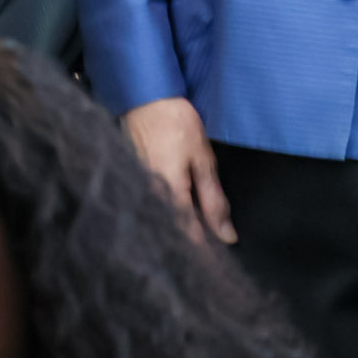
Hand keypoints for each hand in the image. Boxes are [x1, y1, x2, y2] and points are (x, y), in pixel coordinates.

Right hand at [123, 97, 235, 243]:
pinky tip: (177, 211)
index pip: (188, 238)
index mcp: (169, 195)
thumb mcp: (202, 158)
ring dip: (177, 230)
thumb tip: (227, 235)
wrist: (144, 95)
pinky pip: (150, 207)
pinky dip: (165, 214)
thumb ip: (213, 199)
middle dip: (190, 244)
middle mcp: (148, 198)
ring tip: (196, 229)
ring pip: (160, 222)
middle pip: (170, 234)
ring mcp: (136, 190)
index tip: (218, 262)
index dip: (205, 253)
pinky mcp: (131, 181)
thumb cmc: (176, 123)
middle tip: (209, 248)